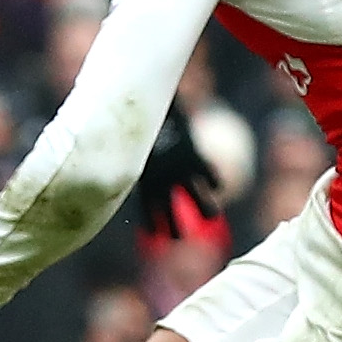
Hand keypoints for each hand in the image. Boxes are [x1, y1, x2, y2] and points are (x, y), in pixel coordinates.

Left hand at [135, 108, 224, 239]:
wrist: (151, 102)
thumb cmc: (142, 123)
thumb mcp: (135, 144)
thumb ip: (134, 158)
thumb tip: (124, 164)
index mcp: (145, 179)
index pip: (147, 208)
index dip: (151, 222)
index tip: (154, 233)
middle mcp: (162, 179)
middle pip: (170, 211)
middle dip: (175, 227)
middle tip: (180, 240)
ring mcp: (180, 170)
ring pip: (198, 197)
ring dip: (206, 208)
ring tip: (212, 216)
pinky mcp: (195, 157)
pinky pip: (210, 175)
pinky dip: (215, 180)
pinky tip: (217, 186)